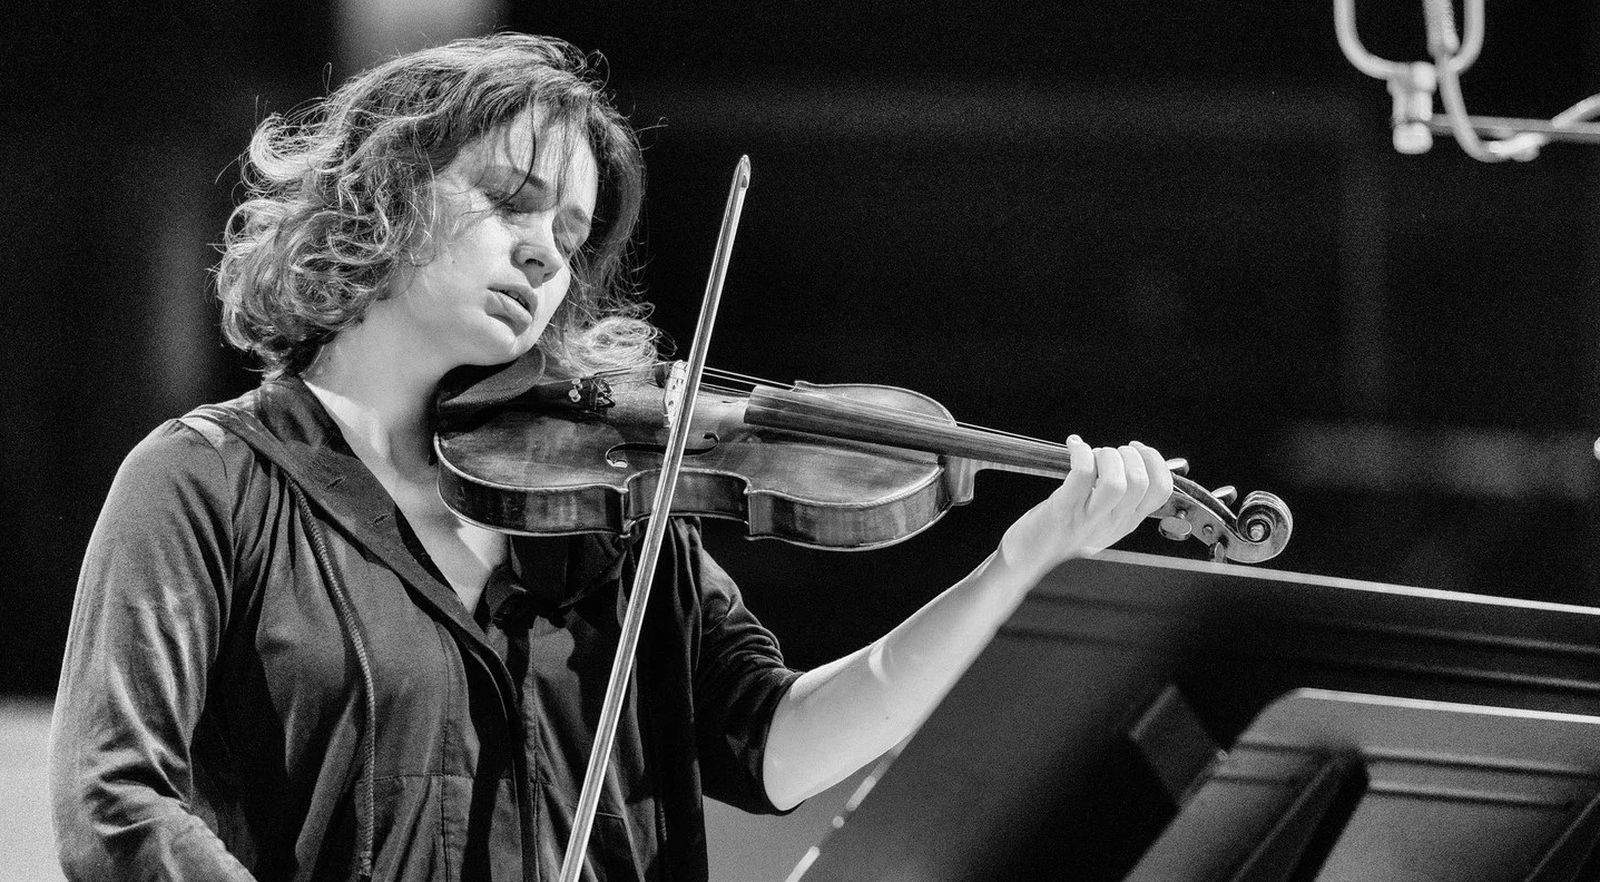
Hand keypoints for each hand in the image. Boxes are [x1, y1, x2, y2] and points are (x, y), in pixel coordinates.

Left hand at [997, 435, 1172, 581]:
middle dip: (1128, 454)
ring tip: (1091, 453)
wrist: (1028, 557)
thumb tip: (1132, 458)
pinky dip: (1081, 452)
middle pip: (1141, 482)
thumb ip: (1118, 500)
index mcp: (1127, 522)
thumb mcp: (1101, 521)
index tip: (1135, 448)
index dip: (1154, 460)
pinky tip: (1073, 446)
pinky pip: (1082, 475)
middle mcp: (1113, 522)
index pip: (1161, 490)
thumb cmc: (1061, 531)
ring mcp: (1088, 518)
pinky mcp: (1063, 510)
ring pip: (1116, 482)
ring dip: (1106, 455)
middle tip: (1106, 452)